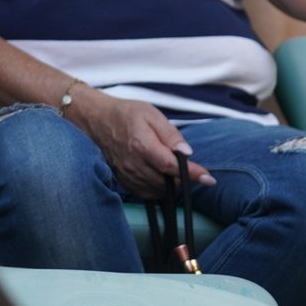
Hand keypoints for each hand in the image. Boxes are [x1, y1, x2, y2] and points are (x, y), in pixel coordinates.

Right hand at [69, 90, 214, 197]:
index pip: (172, 167)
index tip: (210, 180)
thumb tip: (186, 153)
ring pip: (156, 190)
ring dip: (172, 185)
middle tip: (192, 169)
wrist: (96, 119)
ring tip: (177, 171)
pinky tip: (162, 177)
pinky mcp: (121, 179)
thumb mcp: (153, 115)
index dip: (193, 174)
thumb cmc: (126, 114)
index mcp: (142, 146)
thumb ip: (171, 135)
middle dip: (184, 179)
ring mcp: (125, 173)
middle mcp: (133, 164)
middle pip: (167, 182)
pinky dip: (157, 189)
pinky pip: (144, 192)